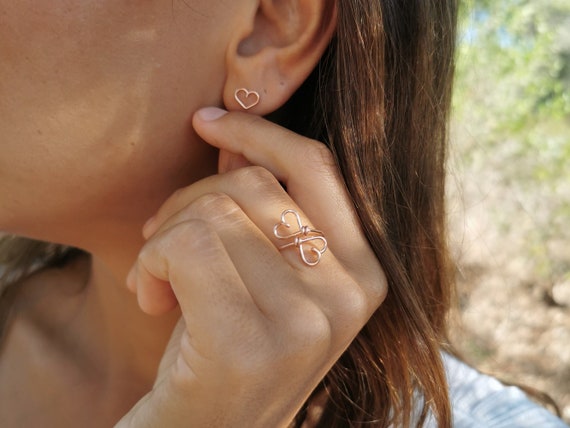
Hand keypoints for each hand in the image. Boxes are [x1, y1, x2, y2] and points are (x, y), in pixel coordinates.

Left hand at [117, 108, 386, 426]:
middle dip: (189, 199)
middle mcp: (349, 294)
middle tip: (161, 240)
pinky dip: (151, 260)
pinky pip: (187, 245)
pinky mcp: (248, 342)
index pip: (317, 167)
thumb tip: (231, 134)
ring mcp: (305, 320)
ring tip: (157, 280)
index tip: (208, 121)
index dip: (261, 132)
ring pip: (212, 212)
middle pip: (252, 184)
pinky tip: (148, 296)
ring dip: (164, 237)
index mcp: (365, 273)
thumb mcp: (264, 275)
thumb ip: (261, 207)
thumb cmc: (229, 349)